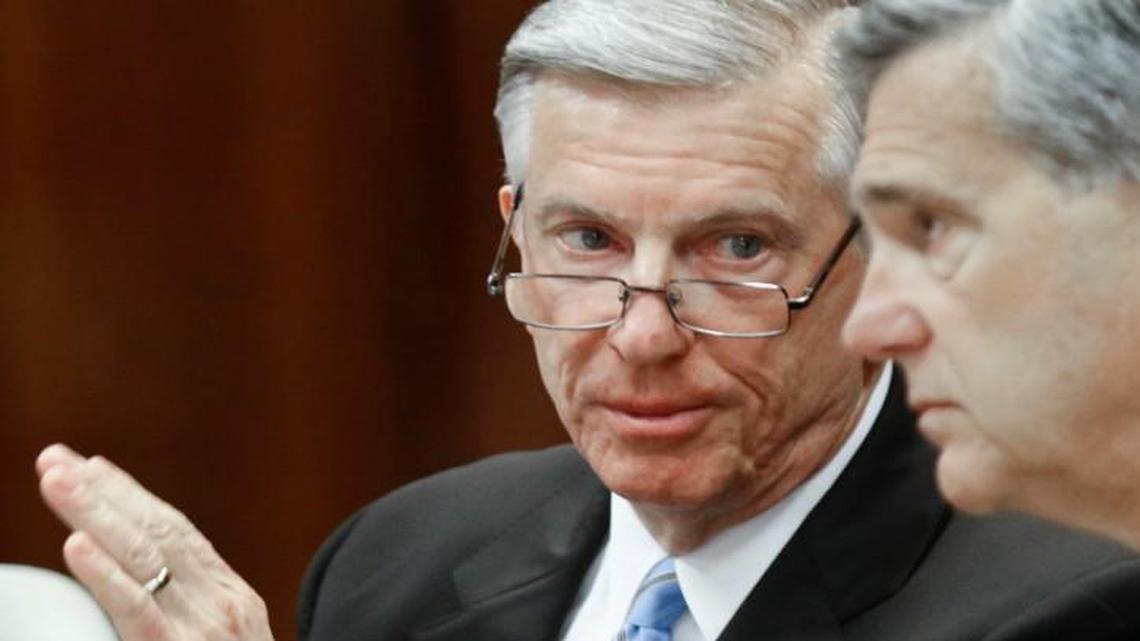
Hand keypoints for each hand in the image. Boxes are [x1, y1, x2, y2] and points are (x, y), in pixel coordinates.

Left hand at [36, 444, 273, 640]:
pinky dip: (106, 573)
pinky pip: (138, 609)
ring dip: (94, 511)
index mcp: (232, 595)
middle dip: (102, 491)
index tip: (94, 466)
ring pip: (144, 555)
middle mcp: (222, 601)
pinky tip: (76, 544)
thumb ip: (194, 617)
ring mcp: (205, 626)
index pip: (176, 531)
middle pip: (156, 531)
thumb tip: (152, 591)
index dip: (133, 495)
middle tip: (54, 457)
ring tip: (54, 479)